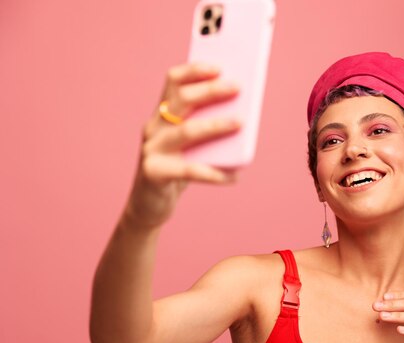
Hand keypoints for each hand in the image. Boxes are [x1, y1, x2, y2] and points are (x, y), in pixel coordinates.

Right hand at [125, 62, 241, 228]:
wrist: (149, 206)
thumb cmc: (177, 171)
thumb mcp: (192, 147)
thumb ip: (208, 131)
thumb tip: (245, 118)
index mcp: (162, 115)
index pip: (173, 81)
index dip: (194, 70)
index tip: (219, 67)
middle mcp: (154, 127)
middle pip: (182, 100)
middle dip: (210, 90)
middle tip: (237, 87)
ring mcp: (152, 150)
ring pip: (186, 131)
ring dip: (216, 125)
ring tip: (241, 122)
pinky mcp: (154, 173)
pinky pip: (189, 170)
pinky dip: (214, 172)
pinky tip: (234, 176)